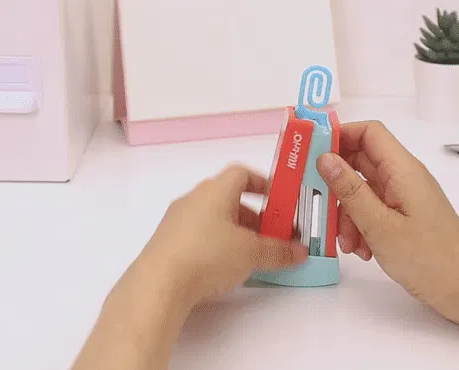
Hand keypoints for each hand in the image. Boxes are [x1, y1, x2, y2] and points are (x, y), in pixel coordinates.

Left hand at [138, 165, 308, 306]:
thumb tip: (300, 251)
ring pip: (213, 217)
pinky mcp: (166, 243)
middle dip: (253, 215)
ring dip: (234, 231)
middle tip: (270, 235)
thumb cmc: (208, 255)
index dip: (262, 182)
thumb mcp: (251, 253)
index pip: (241, 173)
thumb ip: (278, 250)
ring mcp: (176, 221)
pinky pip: (198, 235)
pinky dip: (216, 244)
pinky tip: (224, 267)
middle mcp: (193, 199)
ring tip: (250, 255)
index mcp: (215, 190)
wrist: (158, 284)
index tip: (278, 199)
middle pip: (228, 198)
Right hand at [316, 121, 458, 317]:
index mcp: (404, 170)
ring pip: (363, 189)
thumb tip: (326, 158)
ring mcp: (405, 197)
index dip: (340, 136)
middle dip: (338, 184)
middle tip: (321, 205)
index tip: (313, 154)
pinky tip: (362, 250)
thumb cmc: (430, 259)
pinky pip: (374, 209)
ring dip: (348, 213)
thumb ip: (350, 190)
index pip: (369, 132)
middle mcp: (405, 177)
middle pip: (361, 162)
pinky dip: (361, 226)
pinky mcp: (405, 216)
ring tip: (348, 242)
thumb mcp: (380, 225)